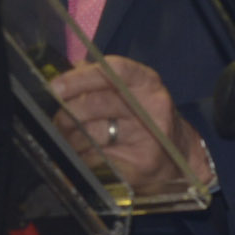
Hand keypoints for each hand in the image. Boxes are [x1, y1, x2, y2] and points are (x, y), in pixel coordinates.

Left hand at [46, 56, 214, 198]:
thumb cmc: (147, 119)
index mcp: (147, 82)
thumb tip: (68, 74)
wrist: (179, 155)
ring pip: (92, 134)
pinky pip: (97, 159)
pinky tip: (82, 156)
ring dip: (71, 139)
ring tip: (69, 139)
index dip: (80, 78)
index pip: (113, 70)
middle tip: (57, 120)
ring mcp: (148, 137)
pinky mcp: (141, 163)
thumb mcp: (133, 93)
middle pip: (96, 104)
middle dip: (67, 114)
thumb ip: (101, 80)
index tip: (55, 87)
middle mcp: (151, 106)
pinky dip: (82, 158)